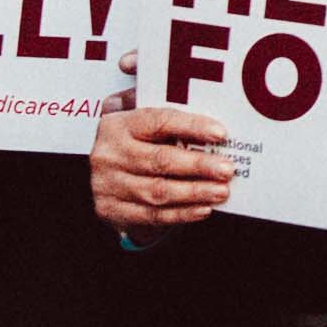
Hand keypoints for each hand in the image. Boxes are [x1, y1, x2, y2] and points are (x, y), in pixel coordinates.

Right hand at [89, 102, 239, 234]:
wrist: (100, 177)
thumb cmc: (132, 144)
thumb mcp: (137, 121)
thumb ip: (164, 112)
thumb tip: (206, 111)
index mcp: (118, 125)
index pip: (158, 122)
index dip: (191, 127)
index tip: (220, 133)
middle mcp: (110, 154)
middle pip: (160, 160)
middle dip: (198, 165)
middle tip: (226, 169)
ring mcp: (108, 184)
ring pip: (158, 191)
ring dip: (195, 192)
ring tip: (221, 191)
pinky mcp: (112, 210)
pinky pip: (152, 215)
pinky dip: (181, 213)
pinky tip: (203, 208)